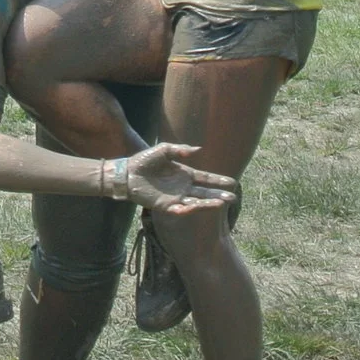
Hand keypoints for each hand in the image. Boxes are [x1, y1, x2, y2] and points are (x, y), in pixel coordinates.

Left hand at [121, 143, 237, 213]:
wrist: (127, 173)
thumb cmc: (145, 160)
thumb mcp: (163, 150)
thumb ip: (179, 150)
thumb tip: (198, 149)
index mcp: (185, 174)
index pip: (206, 179)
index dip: (218, 180)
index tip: (232, 183)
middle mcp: (183, 188)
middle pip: (205, 193)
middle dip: (218, 195)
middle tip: (232, 198)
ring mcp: (175, 198)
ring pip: (195, 203)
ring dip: (207, 204)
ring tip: (220, 203)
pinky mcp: (165, 206)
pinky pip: (178, 210)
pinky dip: (185, 210)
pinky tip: (193, 208)